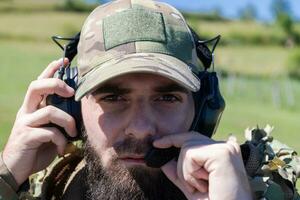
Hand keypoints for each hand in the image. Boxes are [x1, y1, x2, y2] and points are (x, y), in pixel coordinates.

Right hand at [2, 59, 76, 186]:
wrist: (17, 169)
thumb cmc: (38, 147)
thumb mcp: (50, 130)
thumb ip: (59, 120)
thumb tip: (80, 113)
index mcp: (32, 107)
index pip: (40, 82)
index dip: (51, 70)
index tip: (64, 60)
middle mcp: (26, 111)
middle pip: (36, 87)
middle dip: (56, 84)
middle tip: (71, 92)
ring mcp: (25, 124)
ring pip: (49, 111)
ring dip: (67, 121)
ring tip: (73, 132)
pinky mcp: (26, 137)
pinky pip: (50, 133)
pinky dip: (61, 140)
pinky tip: (63, 148)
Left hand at [154, 132, 251, 199]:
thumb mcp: (192, 187)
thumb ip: (179, 172)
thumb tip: (165, 161)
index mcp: (222, 153)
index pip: (194, 138)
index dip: (173, 138)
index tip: (157, 143)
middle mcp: (226, 147)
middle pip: (189, 139)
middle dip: (181, 165)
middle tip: (192, 186)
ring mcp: (225, 148)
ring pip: (187, 148)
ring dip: (187, 173)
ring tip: (203, 187)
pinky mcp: (221, 153)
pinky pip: (190, 155)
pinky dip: (190, 174)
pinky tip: (205, 184)